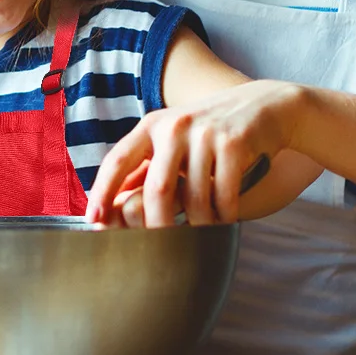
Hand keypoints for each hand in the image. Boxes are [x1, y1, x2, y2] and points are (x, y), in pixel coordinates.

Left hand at [86, 80, 301, 226]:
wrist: (261, 104)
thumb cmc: (208, 130)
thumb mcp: (172, 137)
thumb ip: (146, 164)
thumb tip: (114, 202)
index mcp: (151, 125)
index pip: (117, 159)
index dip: (103, 190)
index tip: (93, 220)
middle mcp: (173, 126)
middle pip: (158, 189)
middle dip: (156, 226)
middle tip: (157, 249)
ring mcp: (205, 134)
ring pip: (195, 197)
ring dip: (198, 225)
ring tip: (200, 236)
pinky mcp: (234, 143)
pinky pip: (225, 194)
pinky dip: (223, 216)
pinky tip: (224, 222)